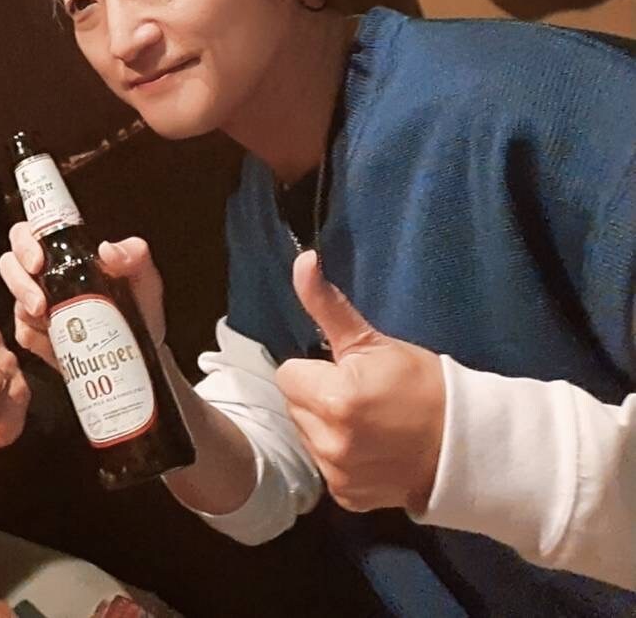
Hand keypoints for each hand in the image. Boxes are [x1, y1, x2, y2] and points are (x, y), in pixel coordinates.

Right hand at [0, 221, 166, 371]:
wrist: (142, 347)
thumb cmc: (139, 303)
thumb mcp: (143, 276)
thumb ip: (133, 255)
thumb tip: (108, 250)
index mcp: (65, 252)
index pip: (28, 234)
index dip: (24, 244)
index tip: (37, 262)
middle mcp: (45, 274)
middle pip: (9, 265)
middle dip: (18, 284)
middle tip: (39, 304)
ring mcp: (36, 305)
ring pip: (14, 302)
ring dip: (27, 313)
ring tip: (49, 323)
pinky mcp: (37, 334)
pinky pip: (24, 334)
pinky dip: (37, 339)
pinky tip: (53, 342)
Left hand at [275, 251, 444, 512]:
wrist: (468, 445)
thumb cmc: (421, 385)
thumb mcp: (374, 342)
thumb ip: (328, 305)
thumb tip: (302, 260)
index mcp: (330, 398)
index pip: (288, 375)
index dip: (316, 371)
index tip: (348, 373)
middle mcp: (328, 441)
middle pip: (294, 406)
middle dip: (318, 397)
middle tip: (361, 397)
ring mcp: (337, 473)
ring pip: (307, 437)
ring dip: (326, 428)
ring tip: (368, 424)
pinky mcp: (347, 497)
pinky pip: (326, 468)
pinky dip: (342, 460)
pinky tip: (372, 451)